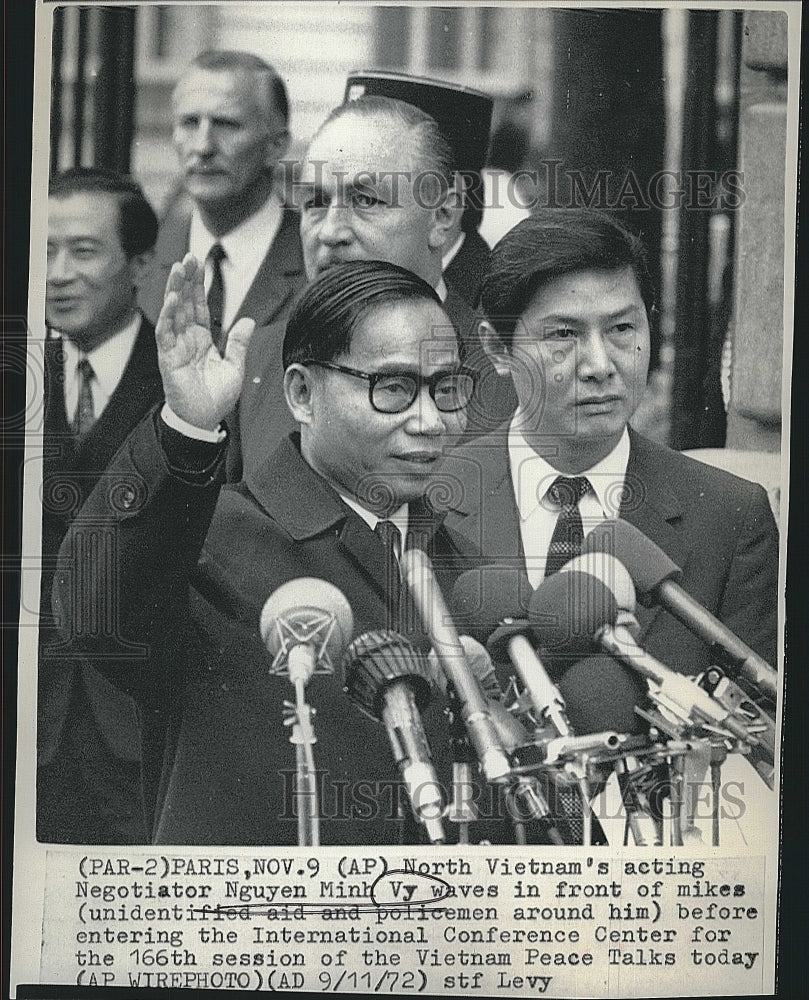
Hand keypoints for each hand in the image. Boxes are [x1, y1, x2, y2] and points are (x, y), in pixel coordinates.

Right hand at [155, 254, 254, 429]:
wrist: (204, 420)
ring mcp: (176, 347)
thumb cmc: (216, 397)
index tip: (199, 263)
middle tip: (188, 256)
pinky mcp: (168, 358)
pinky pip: (166, 333)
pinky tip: (171, 299)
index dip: (199, 285)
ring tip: (178, 268)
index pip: (198, 306)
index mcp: (201, 339)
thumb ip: (239, 343)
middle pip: (184, 303)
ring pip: (173, 312)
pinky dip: (168, 316)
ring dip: (175, 290)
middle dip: (186, 279)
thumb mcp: (235, 367)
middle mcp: (186, 339)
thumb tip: (248, 320)